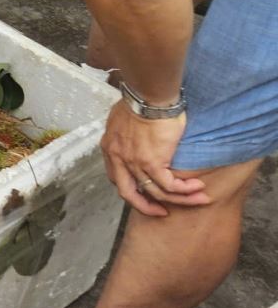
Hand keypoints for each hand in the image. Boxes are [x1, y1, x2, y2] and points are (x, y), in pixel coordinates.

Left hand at [99, 102, 210, 216]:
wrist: (149, 96)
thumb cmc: (141, 100)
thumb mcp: (125, 117)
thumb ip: (128, 130)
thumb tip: (136, 132)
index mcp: (109, 147)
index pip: (115, 176)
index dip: (130, 188)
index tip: (144, 192)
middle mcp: (117, 158)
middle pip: (127, 193)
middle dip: (145, 206)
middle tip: (161, 212)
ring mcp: (134, 162)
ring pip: (155, 192)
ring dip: (179, 199)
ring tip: (198, 198)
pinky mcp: (152, 163)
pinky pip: (169, 186)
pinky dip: (185, 190)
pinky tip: (197, 188)